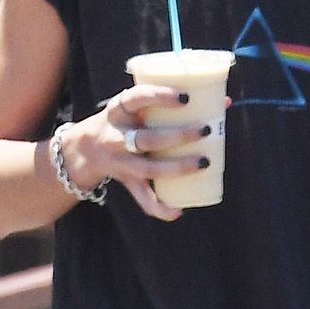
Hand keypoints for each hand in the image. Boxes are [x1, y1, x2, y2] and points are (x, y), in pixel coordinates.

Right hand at [58, 86, 213, 221]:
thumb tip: (224, 101)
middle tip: (206, 129)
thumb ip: (173, 106)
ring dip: (178, 168)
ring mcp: (121, 161)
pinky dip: (160, 207)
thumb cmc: (128, 123)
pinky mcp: (127, 181)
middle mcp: (117, 136)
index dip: (159, 96)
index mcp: (119, 110)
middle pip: (147, 139)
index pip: (136, 98)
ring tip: (204, 162)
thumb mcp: (137, 108)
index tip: (186, 97)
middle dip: (178, 136)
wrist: (85, 149)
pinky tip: (178, 211)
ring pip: (149, 168)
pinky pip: (142, 197)